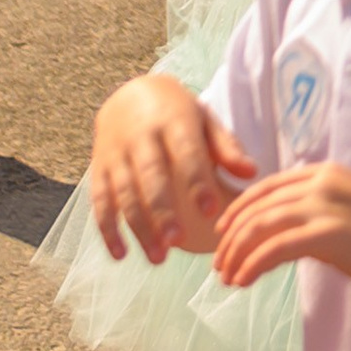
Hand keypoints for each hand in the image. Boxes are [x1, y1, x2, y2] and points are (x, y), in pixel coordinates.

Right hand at [90, 73, 256, 264]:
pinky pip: (100, 201)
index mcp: (173, 121)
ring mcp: (116, 154)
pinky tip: (120, 256)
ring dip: (139, 227)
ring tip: (159, 257)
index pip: (186, 153)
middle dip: (163, 210)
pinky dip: (107, 230)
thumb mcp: (204, 120)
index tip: (212, 211)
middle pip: (151, 176)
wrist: (128, 93)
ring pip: (124, 194)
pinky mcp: (99, 169)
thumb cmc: (177, 113)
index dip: (198, 182)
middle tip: (179, 240)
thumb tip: (252, 173)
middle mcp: (141, 137)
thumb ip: (226, 147)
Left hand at [214, 161, 350, 297]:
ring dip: (236, 253)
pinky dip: (253, 265)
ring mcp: (326, 206)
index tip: (221, 234)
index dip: (238, 210)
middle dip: (231, 236)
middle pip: (258, 206)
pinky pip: (275, 248)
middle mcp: (322, 182)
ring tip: (227, 277)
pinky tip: (243, 281)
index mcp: (325, 173)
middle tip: (218, 264)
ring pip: (261, 225)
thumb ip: (313, 214)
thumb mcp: (346, 213)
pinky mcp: (330, 233)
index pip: (267, 187)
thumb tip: (278, 234)